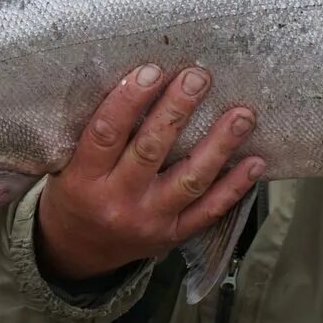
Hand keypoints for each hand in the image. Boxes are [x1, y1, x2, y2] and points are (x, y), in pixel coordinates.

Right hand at [36, 64, 263, 282]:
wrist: (77, 252)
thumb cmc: (75, 194)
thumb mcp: (67, 164)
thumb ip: (97, 134)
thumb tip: (136, 80)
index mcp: (84, 179)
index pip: (106, 134)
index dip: (128, 100)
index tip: (152, 70)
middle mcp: (118, 201)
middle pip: (151, 150)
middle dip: (177, 111)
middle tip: (198, 78)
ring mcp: (150, 220)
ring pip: (190, 180)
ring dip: (219, 145)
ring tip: (242, 115)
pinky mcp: (174, 234)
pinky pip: (209, 210)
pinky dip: (235, 186)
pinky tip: (255, 162)